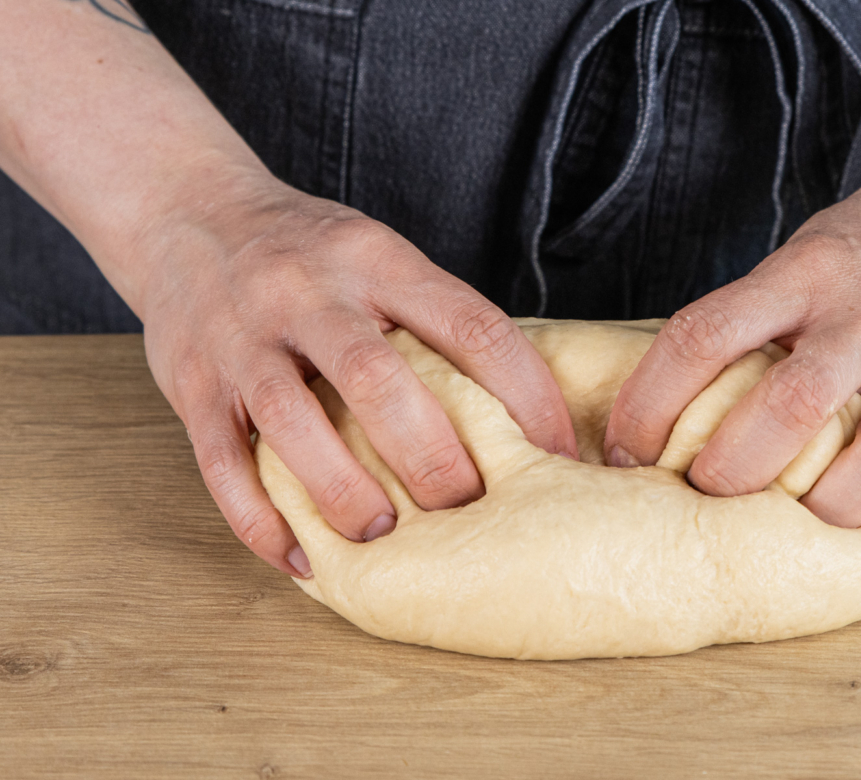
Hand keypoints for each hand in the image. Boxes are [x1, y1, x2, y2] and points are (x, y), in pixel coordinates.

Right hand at [138, 175, 577, 576]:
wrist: (186, 213)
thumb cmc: (309, 252)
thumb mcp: (378, 255)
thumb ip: (432, 318)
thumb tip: (519, 407)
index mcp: (377, 261)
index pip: (470, 325)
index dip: (525, 395)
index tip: (558, 454)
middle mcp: (309, 294)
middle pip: (376, 377)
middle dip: (430, 453)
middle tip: (468, 508)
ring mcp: (243, 338)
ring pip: (291, 418)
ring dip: (340, 488)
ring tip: (380, 536)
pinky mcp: (191, 384)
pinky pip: (221, 461)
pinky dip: (260, 519)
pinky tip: (300, 557)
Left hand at [605, 114, 860, 531]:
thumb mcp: (801, 257)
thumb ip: (749, 322)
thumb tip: (667, 409)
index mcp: (805, 274)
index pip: (705, 338)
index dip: (649, 403)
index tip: (627, 449)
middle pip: (786, 410)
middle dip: (728, 471)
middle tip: (701, 493)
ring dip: (816, 509)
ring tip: (783, 523)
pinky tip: (858, 517)